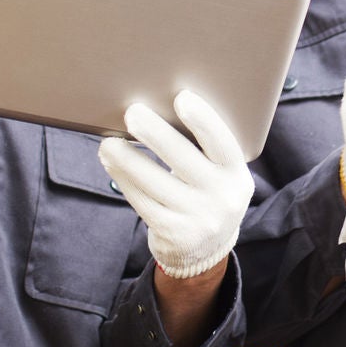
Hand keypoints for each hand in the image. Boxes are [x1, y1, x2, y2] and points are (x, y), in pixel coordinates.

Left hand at [99, 91, 253, 278]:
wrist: (207, 250)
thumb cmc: (206, 194)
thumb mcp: (220, 175)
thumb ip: (203, 150)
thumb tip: (160, 110)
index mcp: (236, 174)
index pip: (222, 143)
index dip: (203, 119)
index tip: (181, 97)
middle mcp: (221, 196)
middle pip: (183, 158)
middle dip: (155, 133)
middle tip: (132, 112)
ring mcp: (197, 217)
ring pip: (154, 181)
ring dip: (126, 158)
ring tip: (108, 142)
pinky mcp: (172, 233)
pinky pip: (142, 200)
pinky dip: (123, 179)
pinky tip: (110, 163)